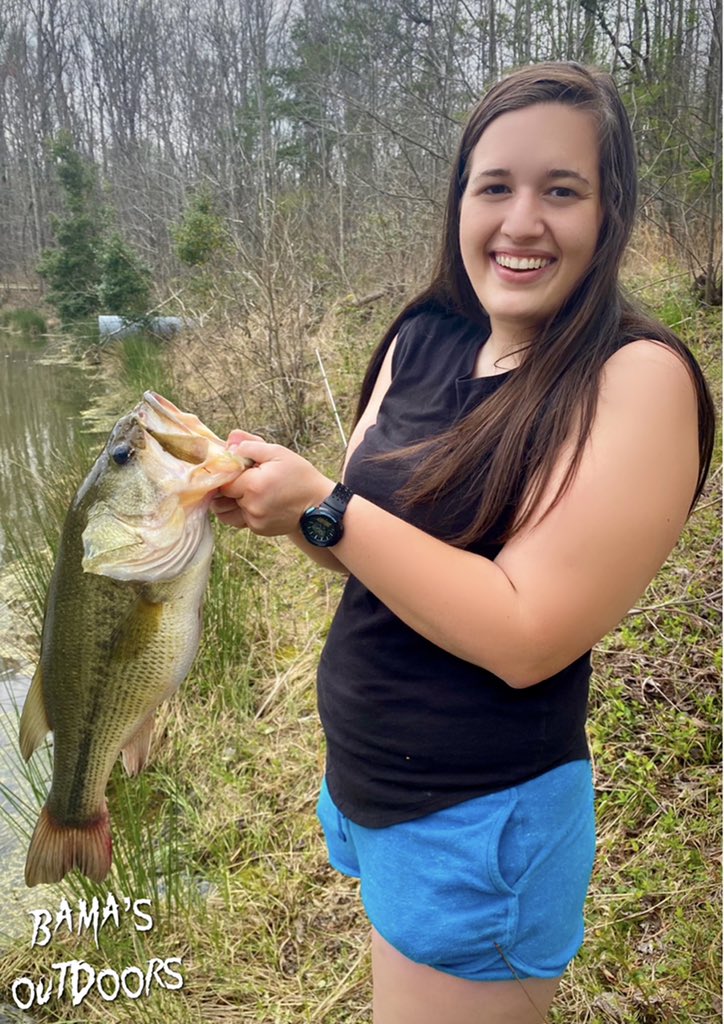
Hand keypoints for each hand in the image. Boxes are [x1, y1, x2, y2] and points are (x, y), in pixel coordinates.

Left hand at [212, 434, 333, 536]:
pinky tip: (259, 503)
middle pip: (221, 497)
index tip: (236, 470)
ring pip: (226, 512)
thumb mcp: (278, 453)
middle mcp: (252, 506)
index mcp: (253, 485)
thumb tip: (230, 442)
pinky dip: (243, 512)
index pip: (222, 481)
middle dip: (228, 488)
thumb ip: (251, 445)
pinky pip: (240, 520)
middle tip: (245, 480)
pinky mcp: (259, 530)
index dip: (226, 474)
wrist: (319, 505)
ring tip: (248, 493)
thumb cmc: (300, 476)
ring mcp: (255, 521)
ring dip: (231, 502)